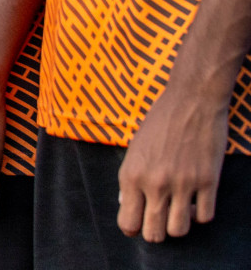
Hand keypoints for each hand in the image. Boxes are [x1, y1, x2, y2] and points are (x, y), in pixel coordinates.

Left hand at [118, 83, 228, 242]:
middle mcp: (155, 183)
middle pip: (154, 234)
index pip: (128, 222)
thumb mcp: (135, 148)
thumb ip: (130, 179)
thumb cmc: (159, 121)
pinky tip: (196, 199)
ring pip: (179, 230)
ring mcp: (183, 184)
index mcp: (131, 174)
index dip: (133, 228)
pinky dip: (201, 213)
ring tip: (178, 210)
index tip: (139, 224)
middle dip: (156, 233)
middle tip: (160, 221)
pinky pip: (205, 217)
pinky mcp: (208, 181)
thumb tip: (127, 204)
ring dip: (179, 225)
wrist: (191, 100)